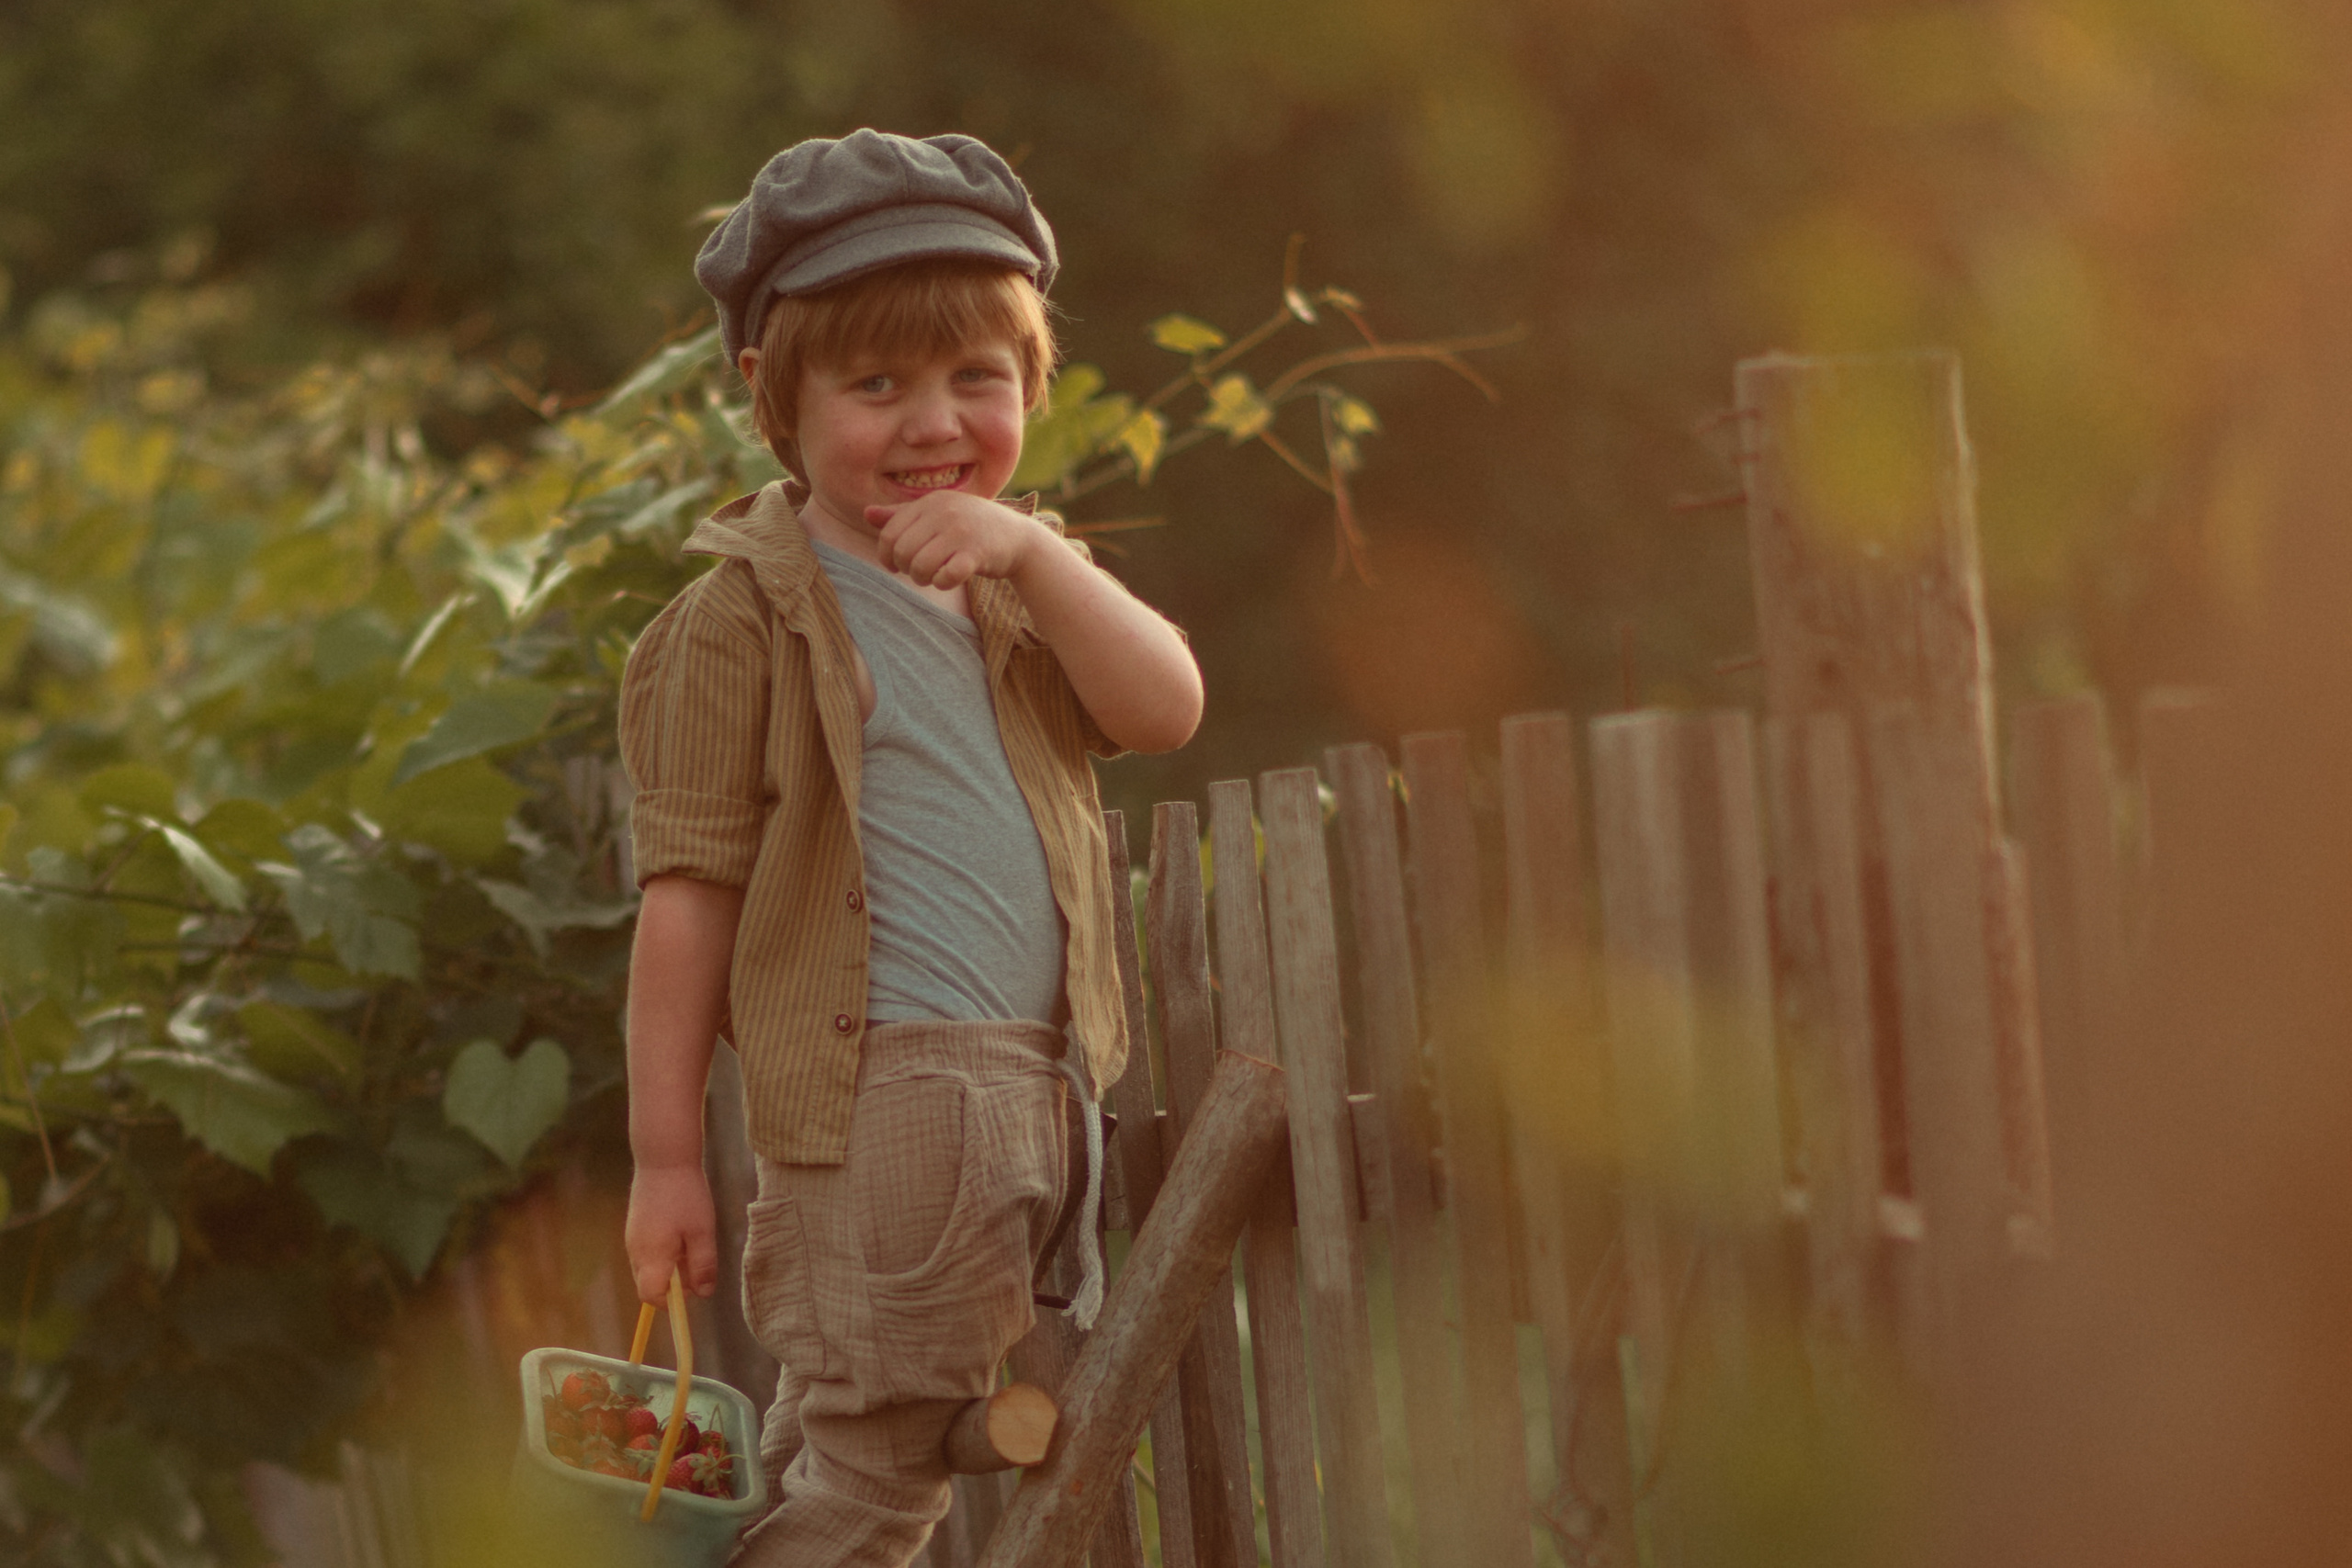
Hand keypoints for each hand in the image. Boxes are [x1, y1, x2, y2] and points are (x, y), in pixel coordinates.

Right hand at [625, 1161, 718, 1302]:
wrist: (663, 1159)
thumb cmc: (685, 1196)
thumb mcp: (702, 1232)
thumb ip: (703, 1266)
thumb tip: (704, 1294)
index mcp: (650, 1257)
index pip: (651, 1297)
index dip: (673, 1300)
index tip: (694, 1285)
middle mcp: (635, 1252)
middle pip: (649, 1284)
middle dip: (674, 1283)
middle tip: (696, 1259)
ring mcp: (632, 1239)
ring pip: (649, 1268)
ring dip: (670, 1266)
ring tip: (690, 1240)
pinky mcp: (634, 1227)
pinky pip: (647, 1252)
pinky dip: (663, 1252)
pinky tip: (679, 1229)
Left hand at [865, 493, 1045, 590]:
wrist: (1018, 538)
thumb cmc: (971, 528)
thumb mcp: (937, 514)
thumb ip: (902, 514)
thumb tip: (866, 513)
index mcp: (930, 501)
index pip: (890, 533)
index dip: (886, 555)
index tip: (896, 565)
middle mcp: (944, 512)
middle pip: (902, 551)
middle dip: (906, 569)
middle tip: (920, 571)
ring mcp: (961, 531)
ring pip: (920, 566)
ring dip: (923, 579)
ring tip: (933, 576)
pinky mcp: (977, 553)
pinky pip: (944, 577)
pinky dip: (943, 583)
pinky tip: (950, 578)